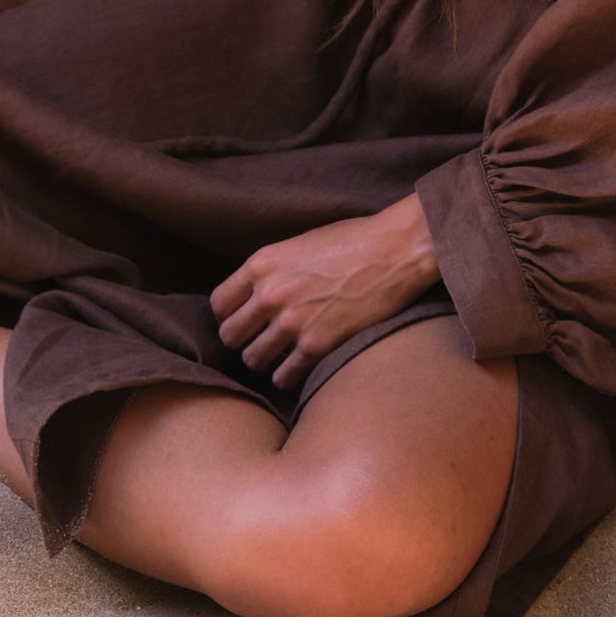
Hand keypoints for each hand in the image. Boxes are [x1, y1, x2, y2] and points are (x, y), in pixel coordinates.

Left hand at [210, 194, 440, 390]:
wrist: (396, 249)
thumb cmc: (354, 240)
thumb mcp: (301, 243)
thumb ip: (273, 270)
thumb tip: (255, 295)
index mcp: (262, 263)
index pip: (219, 305)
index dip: (231, 315)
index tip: (247, 318)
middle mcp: (270, 293)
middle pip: (230, 337)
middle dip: (245, 340)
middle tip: (263, 338)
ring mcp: (292, 321)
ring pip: (253, 360)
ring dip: (266, 360)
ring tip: (282, 354)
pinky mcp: (317, 344)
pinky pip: (283, 376)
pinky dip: (288, 375)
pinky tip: (299, 365)